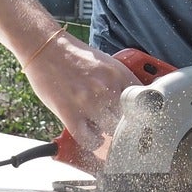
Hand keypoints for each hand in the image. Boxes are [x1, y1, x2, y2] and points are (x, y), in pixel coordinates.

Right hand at [22, 36, 137, 151]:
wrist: (46, 49)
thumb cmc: (75, 56)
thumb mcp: (107, 63)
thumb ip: (121, 81)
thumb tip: (136, 101)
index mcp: (118, 74)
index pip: (143, 100)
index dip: (145, 113)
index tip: (145, 120)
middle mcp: (106, 88)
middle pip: (128, 119)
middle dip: (126, 125)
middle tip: (123, 128)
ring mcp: (88, 102)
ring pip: (110, 131)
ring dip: (109, 132)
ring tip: (105, 129)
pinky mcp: (70, 113)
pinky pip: (88, 139)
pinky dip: (93, 142)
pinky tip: (94, 138)